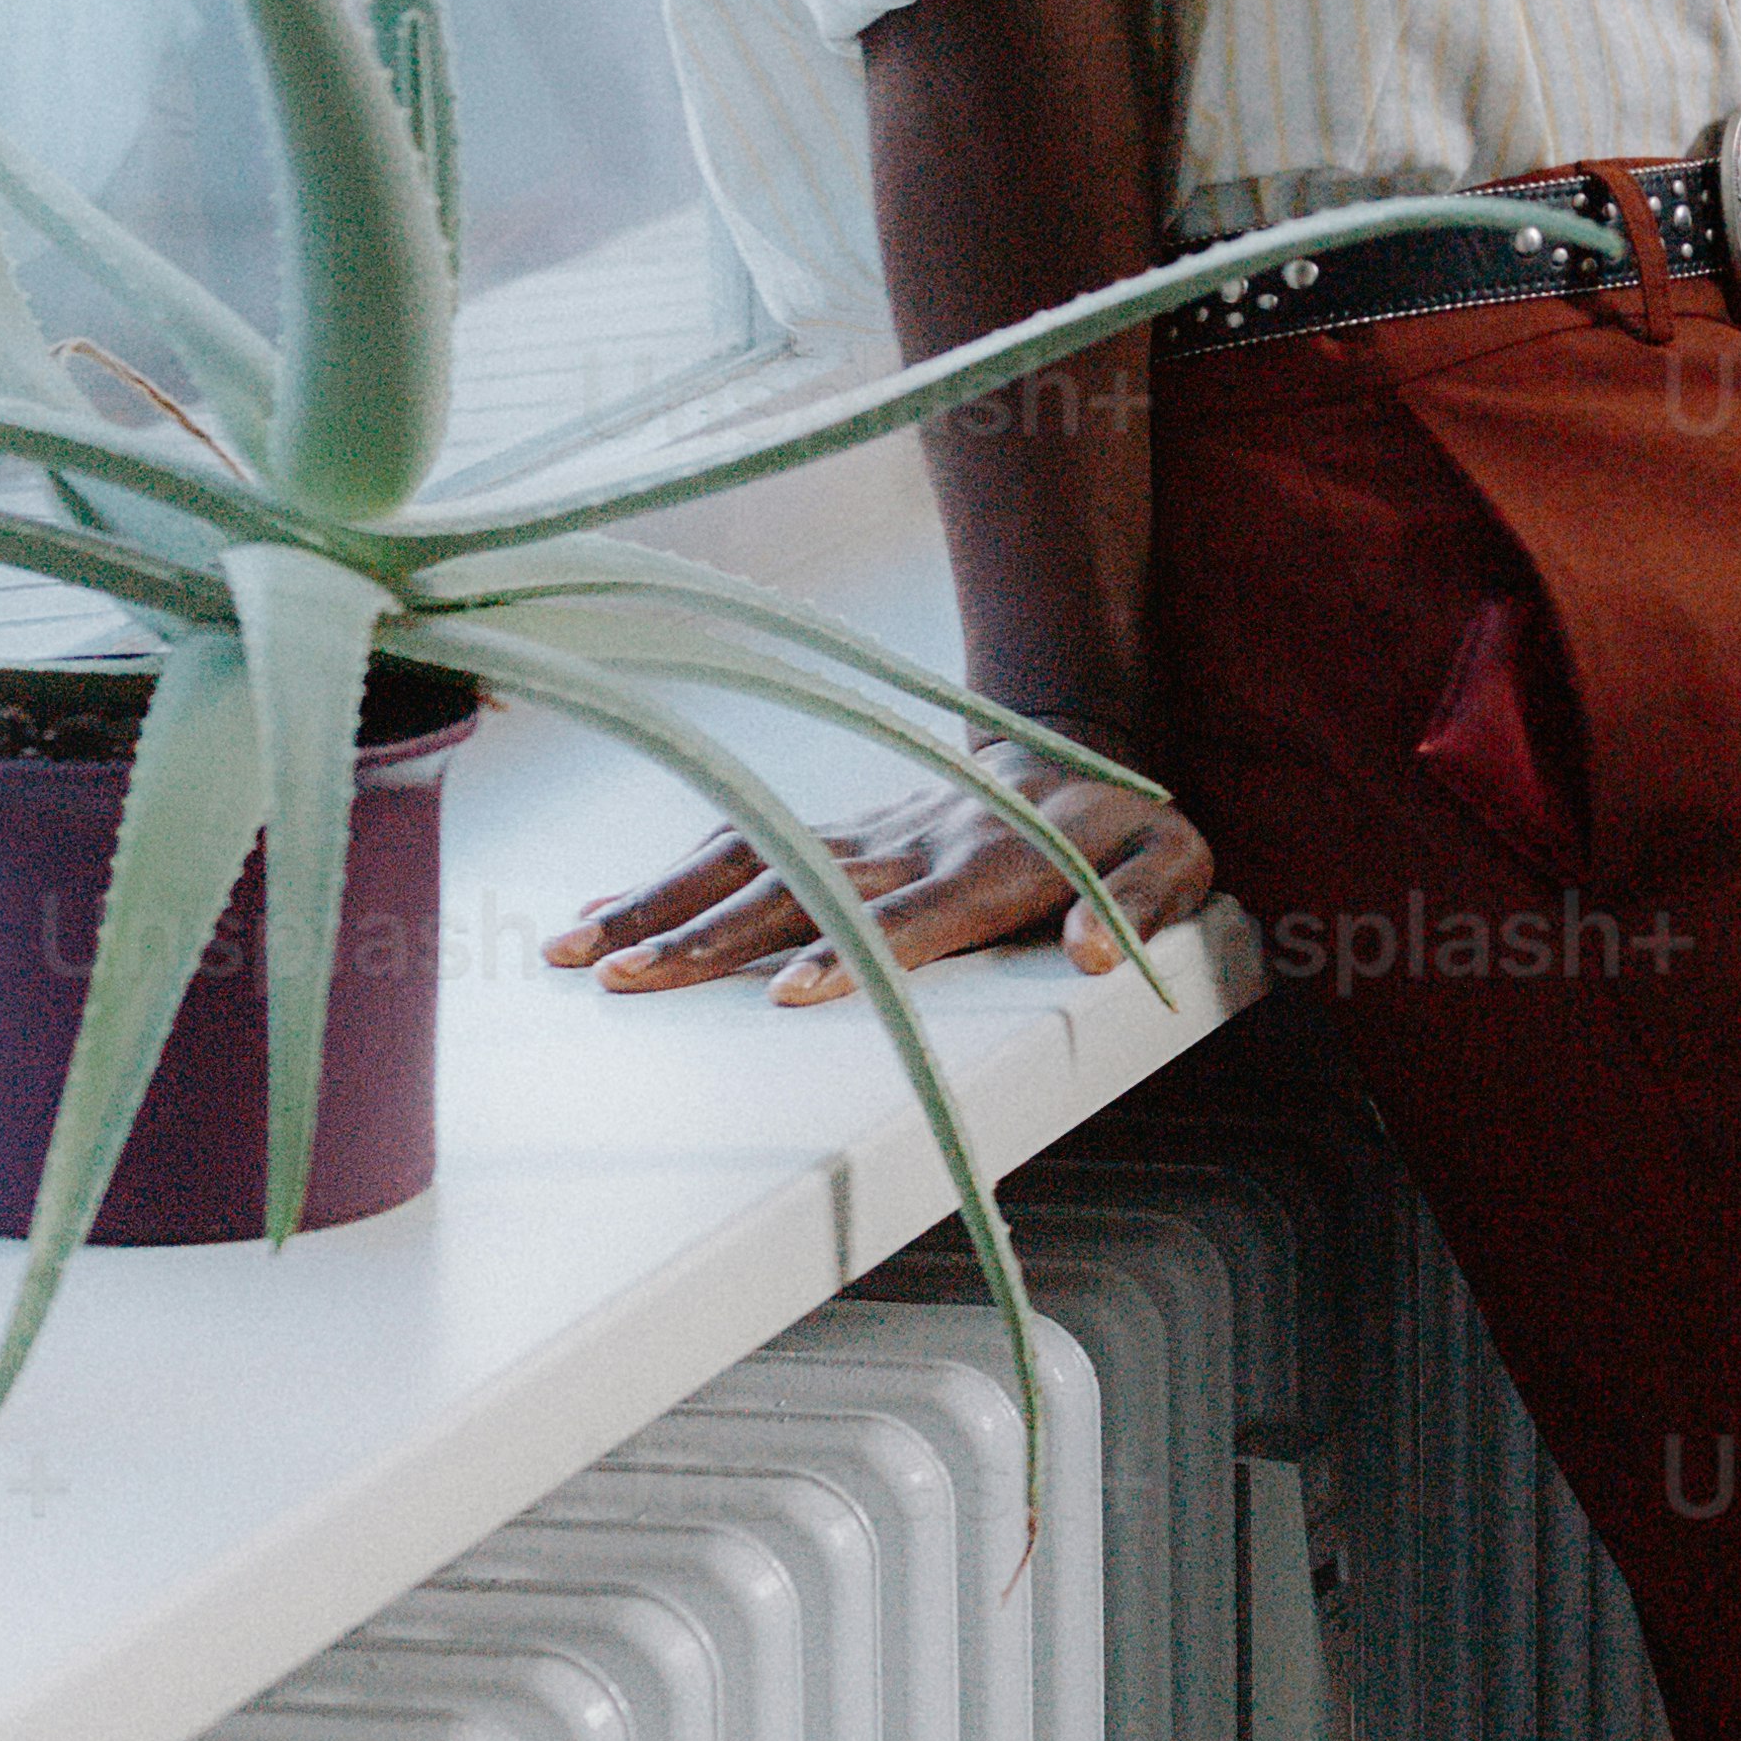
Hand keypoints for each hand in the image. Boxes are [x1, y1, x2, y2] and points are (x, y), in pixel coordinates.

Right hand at [551, 762, 1219, 1003]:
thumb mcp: (1172, 867)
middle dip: (705, 937)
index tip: (789, 995)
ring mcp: (865, 837)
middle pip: (799, 894)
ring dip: (657, 904)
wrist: (1083, 745)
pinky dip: (668, 878)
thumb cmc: (1130, 829)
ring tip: (569, 948)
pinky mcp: (839, 834)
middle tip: (620, 980)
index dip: (855, 957)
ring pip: (749, 864)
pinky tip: (597, 914)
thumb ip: (1139, 909)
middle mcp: (911, 848)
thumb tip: (1097, 955)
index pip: (913, 920)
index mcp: (989, 868)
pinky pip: (745, 850)